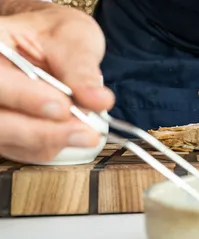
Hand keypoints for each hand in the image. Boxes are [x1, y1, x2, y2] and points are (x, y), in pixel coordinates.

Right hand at [0, 5, 113, 162]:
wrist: (54, 45)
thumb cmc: (59, 37)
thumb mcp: (74, 40)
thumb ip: (82, 70)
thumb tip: (99, 100)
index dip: (23, 96)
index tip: (62, 106)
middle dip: (41, 131)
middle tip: (85, 131)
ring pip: (10, 140)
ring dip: (52, 142)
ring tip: (88, 134)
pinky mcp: (9, 134)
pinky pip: (26, 150)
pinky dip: (54, 145)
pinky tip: (76, 134)